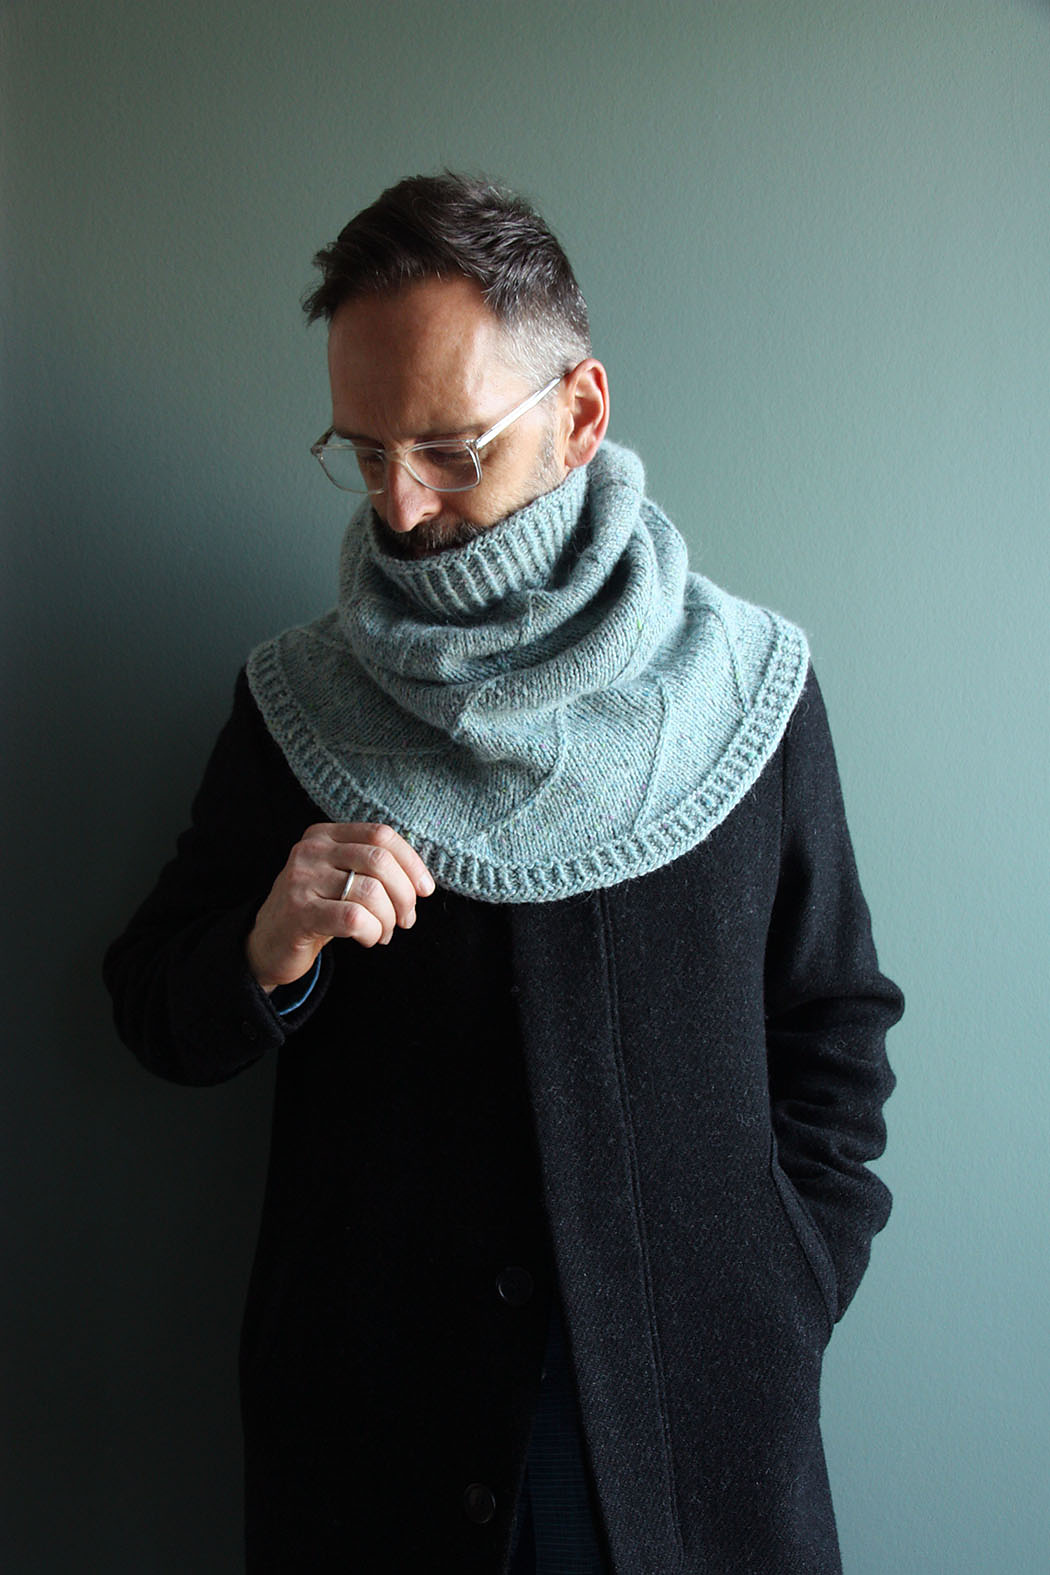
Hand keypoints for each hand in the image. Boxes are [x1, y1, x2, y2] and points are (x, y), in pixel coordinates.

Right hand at [246, 822, 434, 991]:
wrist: (269, 943)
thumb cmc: (317, 910)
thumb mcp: (341, 878)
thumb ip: (373, 869)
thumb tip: (421, 883)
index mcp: (325, 835)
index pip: (381, 835)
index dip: (411, 862)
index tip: (425, 889)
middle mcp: (310, 850)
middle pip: (379, 860)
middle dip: (404, 894)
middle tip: (406, 918)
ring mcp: (301, 880)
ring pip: (371, 892)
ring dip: (388, 919)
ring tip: (384, 932)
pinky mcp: (299, 912)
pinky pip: (354, 918)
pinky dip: (372, 932)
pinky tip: (369, 939)